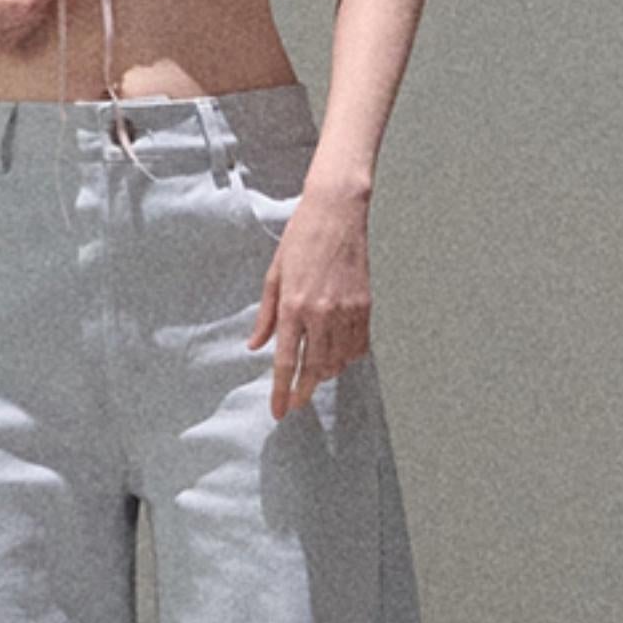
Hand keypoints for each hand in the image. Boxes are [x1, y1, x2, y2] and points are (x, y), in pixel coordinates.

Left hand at [248, 178, 373, 417]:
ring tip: (314, 376)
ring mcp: (347, 310)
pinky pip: (358, 345)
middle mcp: (321, 312)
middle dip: (303, 392)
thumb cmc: (301, 238)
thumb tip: (256, 345)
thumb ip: (266, 315)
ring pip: (339, 360)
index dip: (281, 391)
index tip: (278, 411)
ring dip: (325, 374)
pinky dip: (348, 356)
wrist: (337, 212)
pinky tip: (338, 356)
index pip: (286, 361)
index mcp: (293, 305)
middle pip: (314, 369)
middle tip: (295, 403)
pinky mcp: (366, 305)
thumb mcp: (274, 275)